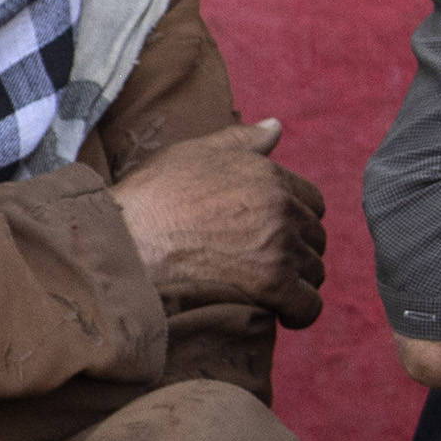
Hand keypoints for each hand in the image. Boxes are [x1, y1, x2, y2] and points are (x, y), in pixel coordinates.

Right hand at [111, 120, 328, 324]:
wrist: (125, 242)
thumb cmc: (151, 198)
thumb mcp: (192, 154)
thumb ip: (240, 141)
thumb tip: (276, 125)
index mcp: (267, 175)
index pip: (311, 201)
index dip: (295, 221)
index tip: (273, 236)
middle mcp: (280, 207)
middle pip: (315, 237)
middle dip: (297, 252)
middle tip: (266, 266)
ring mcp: (278, 245)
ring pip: (314, 271)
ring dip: (297, 283)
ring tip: (269, 291)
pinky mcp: (272, 284)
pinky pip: (308, 305)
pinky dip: (300, 312)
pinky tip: (282, 315)